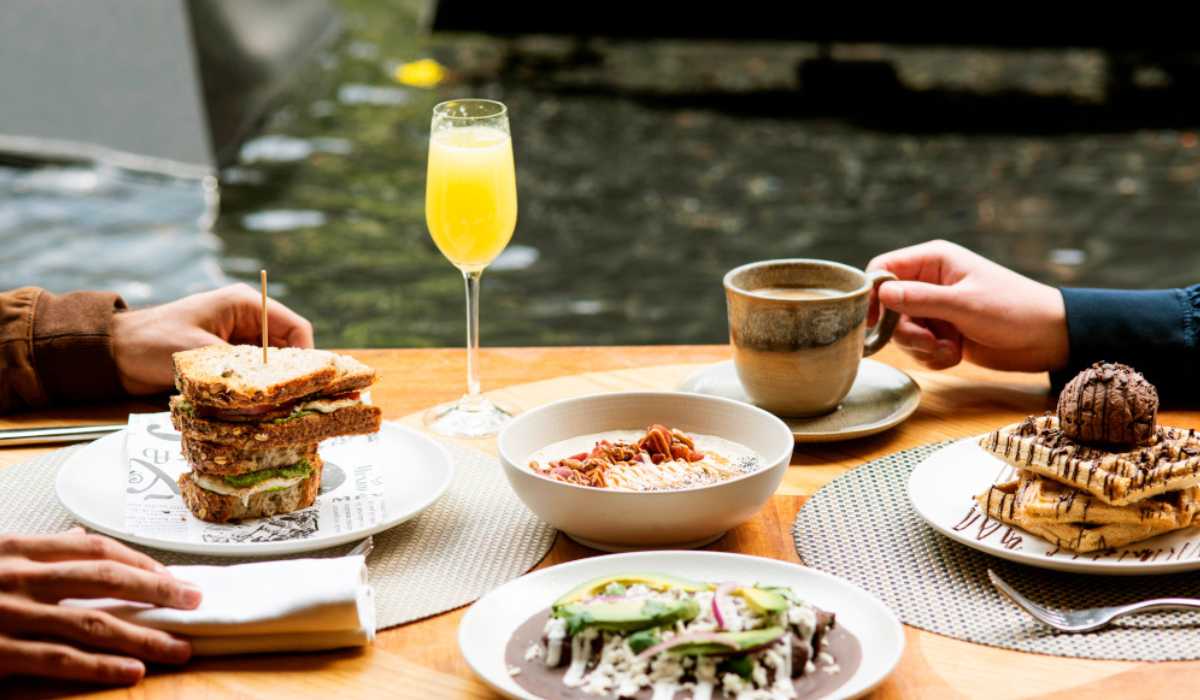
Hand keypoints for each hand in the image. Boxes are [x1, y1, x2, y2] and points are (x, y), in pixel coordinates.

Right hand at [0, 528, 199, 684]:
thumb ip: (38, 551)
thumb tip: (78, 536)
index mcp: (20, 551)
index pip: (96, 549)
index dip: (140, 562)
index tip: (173, 578)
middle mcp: (20, 578)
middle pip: (105, 579)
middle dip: (156, 591)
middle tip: (193, 602)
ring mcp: (11, 615)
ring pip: (92, 623)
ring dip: (142, 637)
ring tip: (178, 648)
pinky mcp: (0, 653)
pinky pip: (60, 659)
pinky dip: (101, 666)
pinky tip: (134, 670)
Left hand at [112, 284, 314, 394]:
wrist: (112, 353)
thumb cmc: (151, 342)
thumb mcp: (198, 355)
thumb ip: (236, 375)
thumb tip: (269, 404)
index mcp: (245, 306)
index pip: (296, 329)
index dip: (307, 357)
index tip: (306, 386)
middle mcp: (247, 322)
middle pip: (288, 350)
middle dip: (291, 377)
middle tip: (295, 405)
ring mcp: (237, 341)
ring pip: (271, 367)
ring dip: (272, 387)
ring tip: (276, 411)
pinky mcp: (226, 360)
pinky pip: (252, 376)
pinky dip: (255, 392)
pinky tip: (255, 409)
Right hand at [866, 240, 1067, 371]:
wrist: (1048, 338)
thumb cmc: (1012, 310)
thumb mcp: (964, 304)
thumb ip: (919, 299)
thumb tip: (879, 294)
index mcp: (933, 260)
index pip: (883, 269)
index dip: (871, 294)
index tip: (871, 322)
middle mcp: (929, 281)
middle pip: (888, 307)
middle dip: (905, 331)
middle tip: (929, 342)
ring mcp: (935, 308)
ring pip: (902, 331)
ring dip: (921, 347)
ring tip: (950, 350)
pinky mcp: (941, 332)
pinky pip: (918, 347)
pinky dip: (933, 356)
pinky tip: (956, 354)